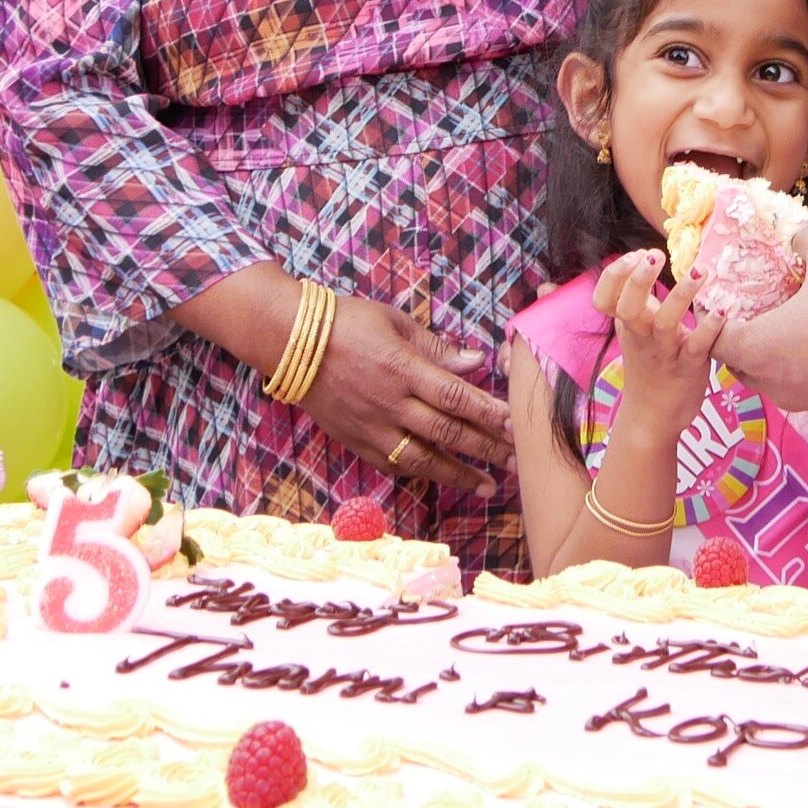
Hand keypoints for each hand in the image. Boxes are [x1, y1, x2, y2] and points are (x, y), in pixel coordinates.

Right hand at [296, 293, 513, 493]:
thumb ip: (436, 347)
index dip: (488, 413)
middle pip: (447, 433)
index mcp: (403, 369)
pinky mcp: (356, 441)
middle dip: (486, 449)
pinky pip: (394, 465)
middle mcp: (390, 403)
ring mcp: (372, 427)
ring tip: (488, 485)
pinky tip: (442, 478)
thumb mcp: (394, 322)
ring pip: (423, 459)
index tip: (514, 424)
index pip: (456, 397)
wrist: (290, 343)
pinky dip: (421, 473)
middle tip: (517, 461)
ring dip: (459, 474)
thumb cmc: (347, 323)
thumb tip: (475, 362)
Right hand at [595, 248, 721, 431]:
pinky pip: (697, 347)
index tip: (636, 254)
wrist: (652, 418)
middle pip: (628, 307)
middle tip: (654, 255)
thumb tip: (640, 262)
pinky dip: (709, 328)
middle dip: (638, 280)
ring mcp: (664, 354)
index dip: (615, 275)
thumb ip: (635, 302)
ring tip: (700, 272)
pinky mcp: (689, 368)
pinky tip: (721, 311)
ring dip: (681, 296)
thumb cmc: (647, 366)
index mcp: (626, 326)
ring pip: (666, 324)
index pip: (604, 298)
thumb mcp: (633, 333)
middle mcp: (641, 338)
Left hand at [712, 220, 807, 409]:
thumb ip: (802, 236)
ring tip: (782, 326)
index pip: (714, 341)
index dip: (711, 318)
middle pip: (738, 367)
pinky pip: (800, 389)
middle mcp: (778, 382)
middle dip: (737, 341)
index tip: (719, 300)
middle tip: (747, 311)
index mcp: (763, 348)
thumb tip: (794, 230)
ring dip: (767, 359)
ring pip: (769, 383)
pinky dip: (797, 369)